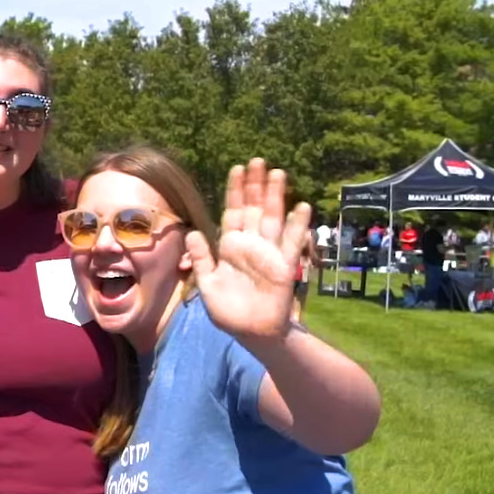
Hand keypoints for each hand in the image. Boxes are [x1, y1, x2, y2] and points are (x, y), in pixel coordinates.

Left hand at [185, 158, 311, 342]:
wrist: (251, 332)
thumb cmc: (228, 310)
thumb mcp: (208, 283)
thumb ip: (201, 258)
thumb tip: (191, 231)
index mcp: (231, 246)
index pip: (233, 212)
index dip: (235, 191)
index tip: (237, 169)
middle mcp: (251, 244)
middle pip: (254, 209)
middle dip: (256, 186)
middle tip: (258, 161)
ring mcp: (269, 253)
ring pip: (273, 218)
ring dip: (276, 197)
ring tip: (278, 173)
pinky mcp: (284, 267)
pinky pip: (291, 243)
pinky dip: (297, 226)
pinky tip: (301, 206)